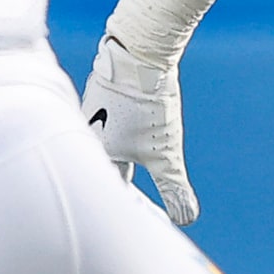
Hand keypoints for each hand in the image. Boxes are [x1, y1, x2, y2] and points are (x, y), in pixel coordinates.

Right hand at [84, 34, 198, 224]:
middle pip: (101, 169)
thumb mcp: (165, 152)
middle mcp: (87, 136)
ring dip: (111, 160)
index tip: (136, 221)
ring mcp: (91, 113)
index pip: (110, 190)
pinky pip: (101, 123)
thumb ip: (173, 187)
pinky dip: (112, 135)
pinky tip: (119, 134)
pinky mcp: (99, 95)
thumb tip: (187, 218)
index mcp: (99, 156)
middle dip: (115, 186)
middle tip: (129, 202)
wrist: (138, 51)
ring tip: (124, 173)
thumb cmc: (147, 104)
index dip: (124, 207)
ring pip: (98, 145)